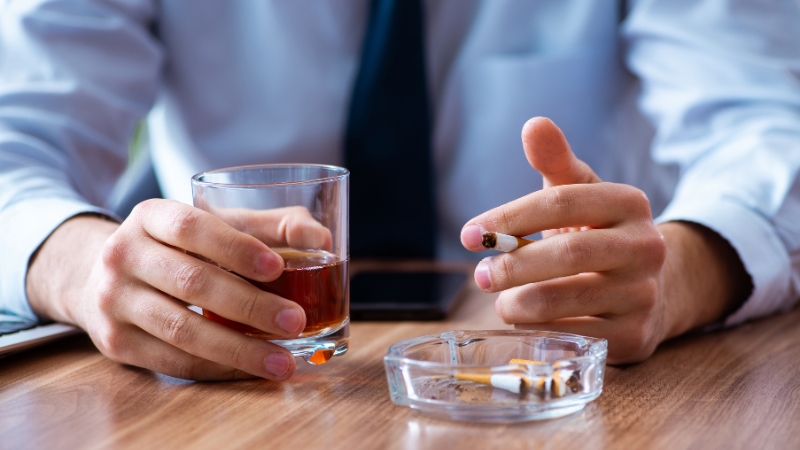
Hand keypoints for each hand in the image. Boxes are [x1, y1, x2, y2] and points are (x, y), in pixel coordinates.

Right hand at [27, 199, 329, 379]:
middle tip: (295, 321)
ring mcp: (114, 301)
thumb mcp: (215, 224)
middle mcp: (123, 254)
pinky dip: (217, 368)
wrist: (102, 276)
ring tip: (283, 360)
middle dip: (249, 305)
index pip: (192, 227)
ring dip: (238, 349)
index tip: (278, 267)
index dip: (236, 248)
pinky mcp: (115, 342)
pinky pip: (172, 360)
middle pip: (191, 282)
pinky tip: (251, 369)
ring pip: (182, 329)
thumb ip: (269, 226)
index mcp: (151, 215)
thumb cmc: (179, 247)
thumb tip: (321, 237)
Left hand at [461, 117, 747, 363]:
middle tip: (480, 275)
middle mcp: (646, 247)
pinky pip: (573, 335)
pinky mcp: (635, 335)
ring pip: (565, 300)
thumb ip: (555, 161)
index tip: (470, 234)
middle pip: (567, 253)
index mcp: (629, 202)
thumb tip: (534, 124)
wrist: (649, 287)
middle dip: (512, 265)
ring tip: (501, 301)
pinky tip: (526, 322)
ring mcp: (643, 293)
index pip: (560, 202)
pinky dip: (539, 330)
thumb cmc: (598, 233)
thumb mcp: (580, 193)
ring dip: (518, 303)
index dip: (509, 218)